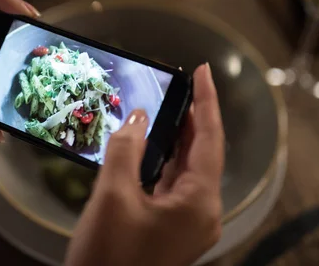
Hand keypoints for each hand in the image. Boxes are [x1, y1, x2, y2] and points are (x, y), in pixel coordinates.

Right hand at [66, 64, 223, 265]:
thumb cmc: (108, 254)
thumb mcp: (113, 196)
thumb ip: (127, 149)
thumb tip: (137, 117)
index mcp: (199, 203)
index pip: (210, 140)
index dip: (207, 102)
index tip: (204, 70)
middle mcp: (202, 212)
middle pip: (202, 154)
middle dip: (192, 118)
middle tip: (180, 85)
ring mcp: (187, 223)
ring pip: (186, 171)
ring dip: (175, 140)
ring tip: (164, 106)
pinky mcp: (169, 229)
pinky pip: (172, 186)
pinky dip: (162, 162)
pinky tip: (148, 145)